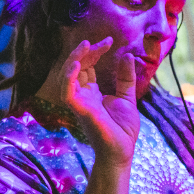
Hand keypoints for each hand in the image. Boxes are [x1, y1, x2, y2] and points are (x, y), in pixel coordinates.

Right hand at [44, 37, 139, 166]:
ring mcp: (79, 103)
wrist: (122, 151)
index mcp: (91, 93)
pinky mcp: (80, 111)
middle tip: (103, 42)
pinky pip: (67, 92)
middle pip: (76, 67)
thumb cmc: (122, 130)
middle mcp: (82, 96)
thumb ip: (125, 77)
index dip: (95, 52)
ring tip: (85, 46)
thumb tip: (127, 55)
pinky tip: (77, 65)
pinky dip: (69, 78)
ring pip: (66, 77)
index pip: (87, 66)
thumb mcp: (127, 97)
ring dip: (73, 60)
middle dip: (86, 52)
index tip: (110, 42)